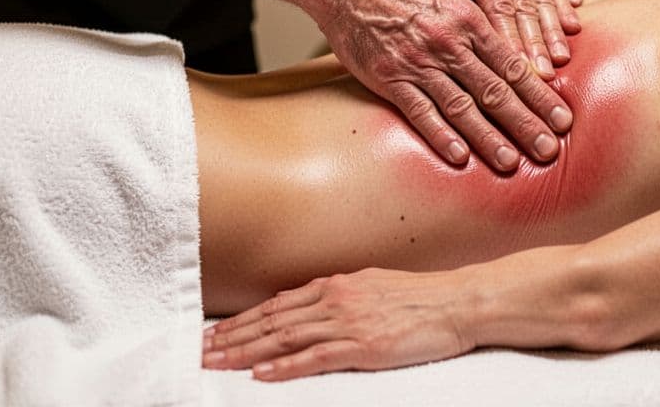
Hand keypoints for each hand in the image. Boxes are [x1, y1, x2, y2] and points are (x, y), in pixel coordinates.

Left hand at [202, 268, 473, 379]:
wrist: (458, 302)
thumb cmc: (423, 297)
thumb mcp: (375, 285)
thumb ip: (342, 295)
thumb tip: (314, 304)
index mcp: (338, 284)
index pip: (279, 304)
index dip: (244, 320)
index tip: (217, 332)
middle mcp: (336, 299)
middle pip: (273, 320)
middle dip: (233, 336)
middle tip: (202, 351)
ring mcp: (348, 322)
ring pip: (285, 338)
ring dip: (246, 352)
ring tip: (217, 362)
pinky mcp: (363, 346)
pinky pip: (314, 358)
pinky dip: (284, 367)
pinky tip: (261, 375)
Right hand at [319, 0, 571, 169]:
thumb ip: (478, 15)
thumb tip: (511, 39)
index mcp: (469, 20)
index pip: (513, 64)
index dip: (540, 94)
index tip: (563, 118)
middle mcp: (449, 44)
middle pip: (495, 90)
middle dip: (526, 123)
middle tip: (550, 149)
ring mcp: (419, 63)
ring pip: (462, 106)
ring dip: (489, 137)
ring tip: (512, 162)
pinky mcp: (390, 79)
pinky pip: (420, 112)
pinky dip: (440, 136)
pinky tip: (460, 157)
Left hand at [416, 0, 576, 74]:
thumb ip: (445, 5)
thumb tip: (457, 44)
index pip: (498, 8)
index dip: (510, 41)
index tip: (519, 71)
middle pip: (523, 7)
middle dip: (535, 44)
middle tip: (544, 76)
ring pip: (541, 0)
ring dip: (552, 33)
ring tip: (560, 60)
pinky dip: (563, 10)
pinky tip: (573, 30)